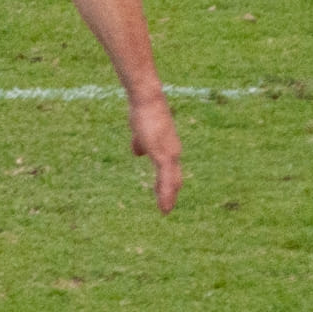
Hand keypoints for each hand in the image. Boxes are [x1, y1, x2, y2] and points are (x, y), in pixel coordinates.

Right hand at [128, 92, 182, 213]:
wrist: (146, 100)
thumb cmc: (143, 111)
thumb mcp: (140, 131)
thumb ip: (140, 143)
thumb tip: (137, 153)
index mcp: (168, 145)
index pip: (171, 168)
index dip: (169, 182)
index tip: (165, 195)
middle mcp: (172, 150)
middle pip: (175, 177)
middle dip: (170, 192)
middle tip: (166, 208)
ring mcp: (170, 153)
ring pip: (172, 181)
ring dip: (168, 196)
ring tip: (165, 211)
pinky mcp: (164, 154)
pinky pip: (166, 178)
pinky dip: (165, 193)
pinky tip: (163, 205)